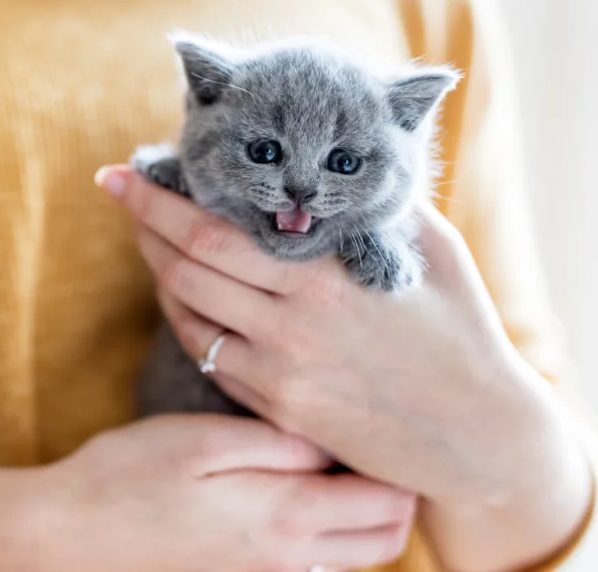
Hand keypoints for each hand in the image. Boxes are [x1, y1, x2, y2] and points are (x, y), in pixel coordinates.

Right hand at [26, 414, 413, 571]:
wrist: (67, 534)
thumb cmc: (128, 475)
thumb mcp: (206, 439)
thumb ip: (282, 442)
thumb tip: (337, 438)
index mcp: (288, 517)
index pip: (389, 504)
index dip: (402, 462)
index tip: (386, 417)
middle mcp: (289, 559)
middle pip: (385, 540)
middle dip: (394, 493)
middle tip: (366, 439)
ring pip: (351, 554)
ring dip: (359, 511)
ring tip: (331, 457)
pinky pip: (311, 561)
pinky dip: (324, 529)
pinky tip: (288, 486)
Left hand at [98, 164, 584, 506]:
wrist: (476, 438)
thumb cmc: (461, 334)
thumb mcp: (431, 251)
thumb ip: (377, 204)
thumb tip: (334, 160)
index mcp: (322, 277)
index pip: (211, 230)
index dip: (159, 199)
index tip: (126, 172)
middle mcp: (289, 325)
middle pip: (183, 266)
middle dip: (142, 222)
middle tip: (121, 189)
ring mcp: (277, 372)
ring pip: (186, 312)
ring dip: (156, 268)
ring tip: (148, 234)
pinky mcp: (276, 406)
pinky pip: (208, 354)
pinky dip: (185, 317)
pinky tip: (183, 292)